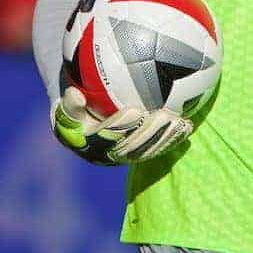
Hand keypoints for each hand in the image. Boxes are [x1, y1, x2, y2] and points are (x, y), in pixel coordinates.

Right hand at [50, 86, 192, 165]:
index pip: (108, 137)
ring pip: (148, 150)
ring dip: (165, 137)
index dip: (121, 126)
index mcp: (90, 147)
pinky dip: (173, 139)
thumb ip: (70, 104)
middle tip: (164, 114)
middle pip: (133, 146)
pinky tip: (188, 125)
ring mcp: (126, 159)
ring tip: (180, 121)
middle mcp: (109, 157)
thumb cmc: (74, 113)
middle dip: (150, 132)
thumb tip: (75, 94)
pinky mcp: (140, 157)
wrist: (81, 129)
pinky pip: (158, 149)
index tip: (134, 110)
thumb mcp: (65, 109)